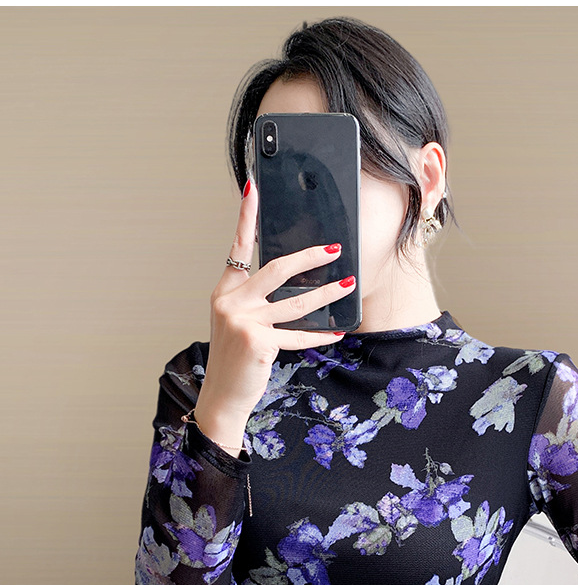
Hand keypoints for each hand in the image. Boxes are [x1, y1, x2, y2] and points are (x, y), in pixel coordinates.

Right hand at [194, 180, 356, 448]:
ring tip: (348, 285)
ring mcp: (243, 321)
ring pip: (294, 303)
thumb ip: (257, 300)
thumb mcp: (238, 322)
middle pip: (275, 268)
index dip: (246, 217)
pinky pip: (297, 335)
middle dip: (309, 257)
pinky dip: (319, 335)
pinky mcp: (258, 343)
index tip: (254, 189)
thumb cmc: (236, 358)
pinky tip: (337, 331)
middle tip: (335, 248)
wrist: (222, 395)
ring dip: (326, 294)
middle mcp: (230, 301)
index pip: (238, 247)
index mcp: (225, 291)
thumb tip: (294, 281)